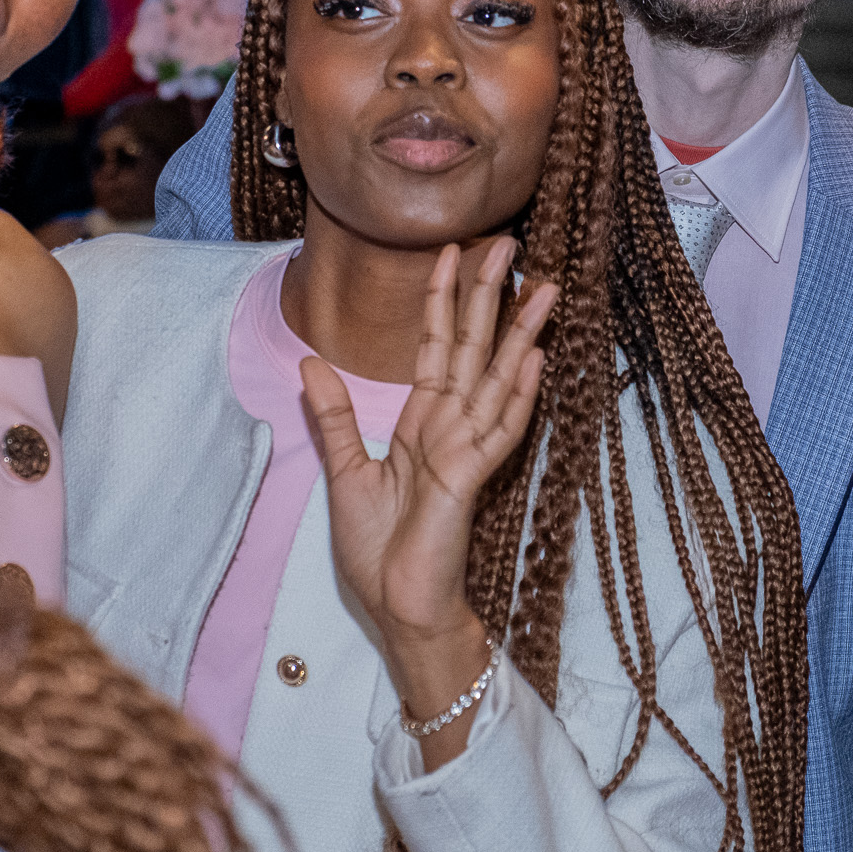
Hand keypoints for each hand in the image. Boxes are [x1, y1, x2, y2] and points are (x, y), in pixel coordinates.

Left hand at [299, 238, 555, 763]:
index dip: (442, 298)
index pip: (436, 347)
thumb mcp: (345, 474)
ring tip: (542, 286)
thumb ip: (334, 418)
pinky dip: (515, 396)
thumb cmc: (378, 553)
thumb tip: (310, 364)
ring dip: (520, 333)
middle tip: (507, 241)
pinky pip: (497, 431)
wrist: (396, 609)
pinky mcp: (469, 482)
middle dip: (488, 295)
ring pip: (496, 379)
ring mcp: (465, 453)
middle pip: (473, 348)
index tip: (450, 250)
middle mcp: (449, 430)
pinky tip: (532, 359)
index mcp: (421, 424)